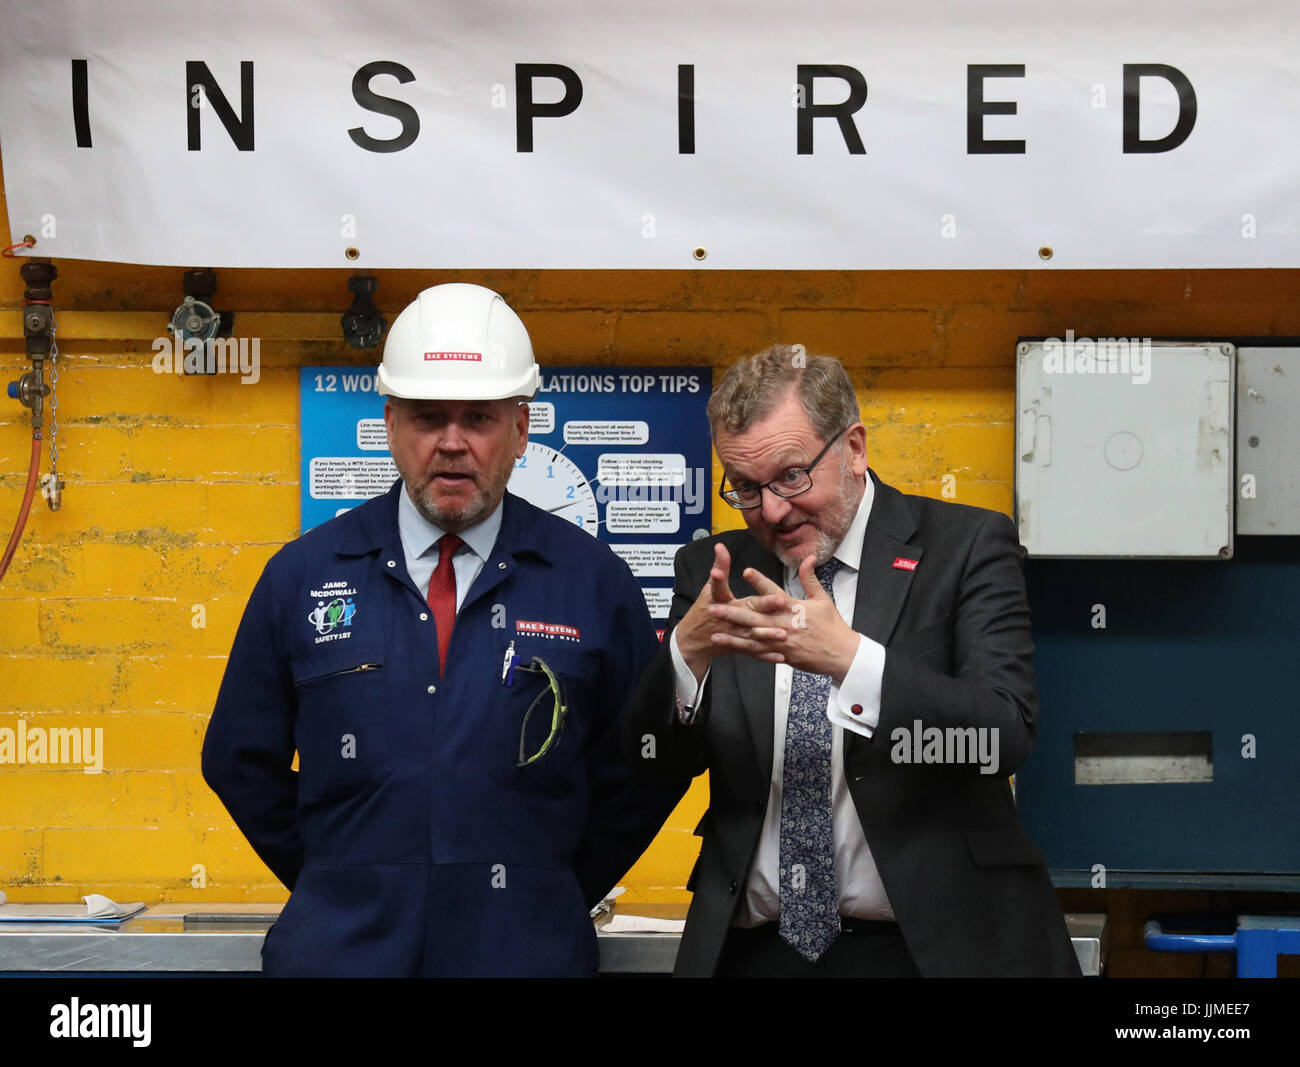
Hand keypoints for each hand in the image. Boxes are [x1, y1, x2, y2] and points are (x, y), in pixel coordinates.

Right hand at [674, 543, 787, 681]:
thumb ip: (719, 567)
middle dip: (763, 609)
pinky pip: (753, 653)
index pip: (726, 590)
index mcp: (720, 602)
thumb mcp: (709, 588)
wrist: (692, 641)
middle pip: (746, 614)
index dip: (731, 584)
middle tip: (779, 602)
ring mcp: (732, 635)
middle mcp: (727, 619)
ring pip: (752, 636)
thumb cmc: (703, 611)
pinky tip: (781, 656)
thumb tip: (720, 546)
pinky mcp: (737, 647)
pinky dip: (766, 656)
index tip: (745, 577)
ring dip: (768, 636)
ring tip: (784, 634)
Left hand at [706, 556, 859, 684]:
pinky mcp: (780, 653)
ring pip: (751, 635)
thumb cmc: (832, 626)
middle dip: (732, 611)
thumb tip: (809, 557)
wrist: (840, 654)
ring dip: (731, 630)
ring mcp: (780, 640)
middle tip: (713, 606)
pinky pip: (756, 649)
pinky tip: (725, 641)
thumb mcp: (822, 599)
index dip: (759, 581)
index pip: (773, 591)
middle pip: (754, 616)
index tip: (745, 571)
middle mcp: (784, 623)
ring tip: (713, 626)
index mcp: (794, 607)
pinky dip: (740, 646)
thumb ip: (810, 578)